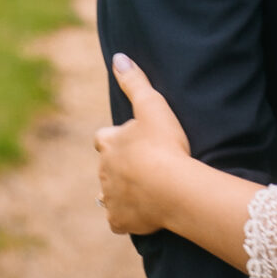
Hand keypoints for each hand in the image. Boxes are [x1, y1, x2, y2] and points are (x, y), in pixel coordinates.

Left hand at [95, 54, 190, 234]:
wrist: (173, 187)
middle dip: (120, 166)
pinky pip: (118, 220)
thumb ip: (135, 81)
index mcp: (109, 144)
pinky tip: (141, 213)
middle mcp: (103, 171)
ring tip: (143, 190)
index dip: (116, 139)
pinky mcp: (119, 221)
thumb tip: (118, 57)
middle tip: (144, 165)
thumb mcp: (152, 105)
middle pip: (107, 167)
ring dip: (121, 191)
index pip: (103, 138)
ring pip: (109, 194)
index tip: (132, 140)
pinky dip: (126, 217)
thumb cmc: (164, 144)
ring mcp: (110, 198)